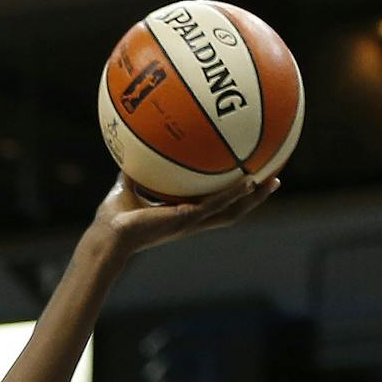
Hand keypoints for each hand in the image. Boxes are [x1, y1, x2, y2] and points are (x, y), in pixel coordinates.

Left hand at [91, 173, 278, 255]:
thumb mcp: (128, 185)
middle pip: (231, 211)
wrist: (108, 236)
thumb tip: (133, 145)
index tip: (248, 178)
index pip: (213, 205)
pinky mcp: (185, 220)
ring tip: (273, 182)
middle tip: (273, 180)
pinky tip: (248, 182)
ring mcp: (190, 222)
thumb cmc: (113, 218)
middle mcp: (191, 221)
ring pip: (231, 213)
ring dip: (253, 199)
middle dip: (253, 197)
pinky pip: (216, 206)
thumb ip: (135, 168)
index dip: (232, 194)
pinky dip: (233, 195)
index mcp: (182, 215)